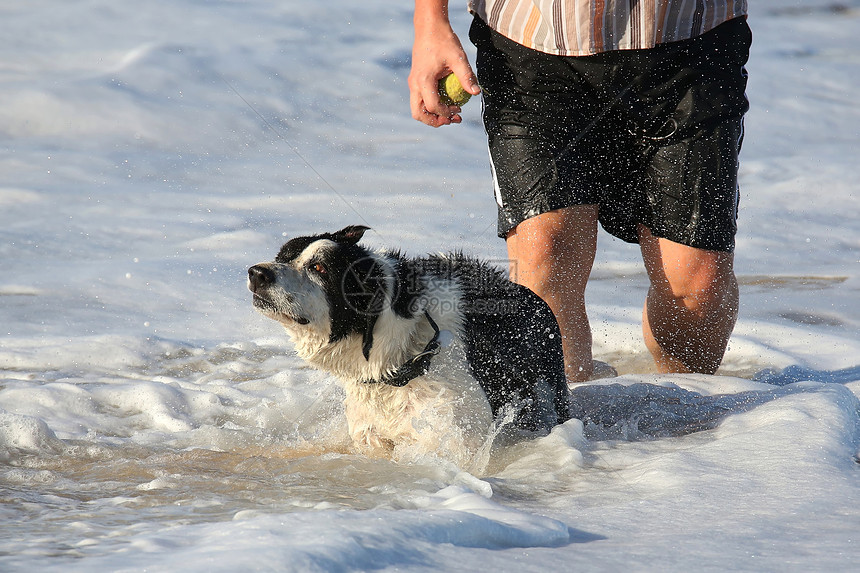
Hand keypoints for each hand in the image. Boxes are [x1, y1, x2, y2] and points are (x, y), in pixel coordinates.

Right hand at [409, 1, 480, 126]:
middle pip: (418, 114)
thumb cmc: (444, 41)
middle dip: (434, 121)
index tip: (459, 109)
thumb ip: (467, 76)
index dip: (446, 112)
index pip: (433, 106)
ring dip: (432, 115)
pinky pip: (420, 100)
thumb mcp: (458, 58)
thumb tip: (476, 93)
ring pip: (417, 109)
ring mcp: (413, 83)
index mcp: (423, 80)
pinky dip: (431, 106)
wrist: (429, 28)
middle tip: (451, 119)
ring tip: (450, 114)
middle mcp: (414, 84)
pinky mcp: (415, 80)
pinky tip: (446, 101)